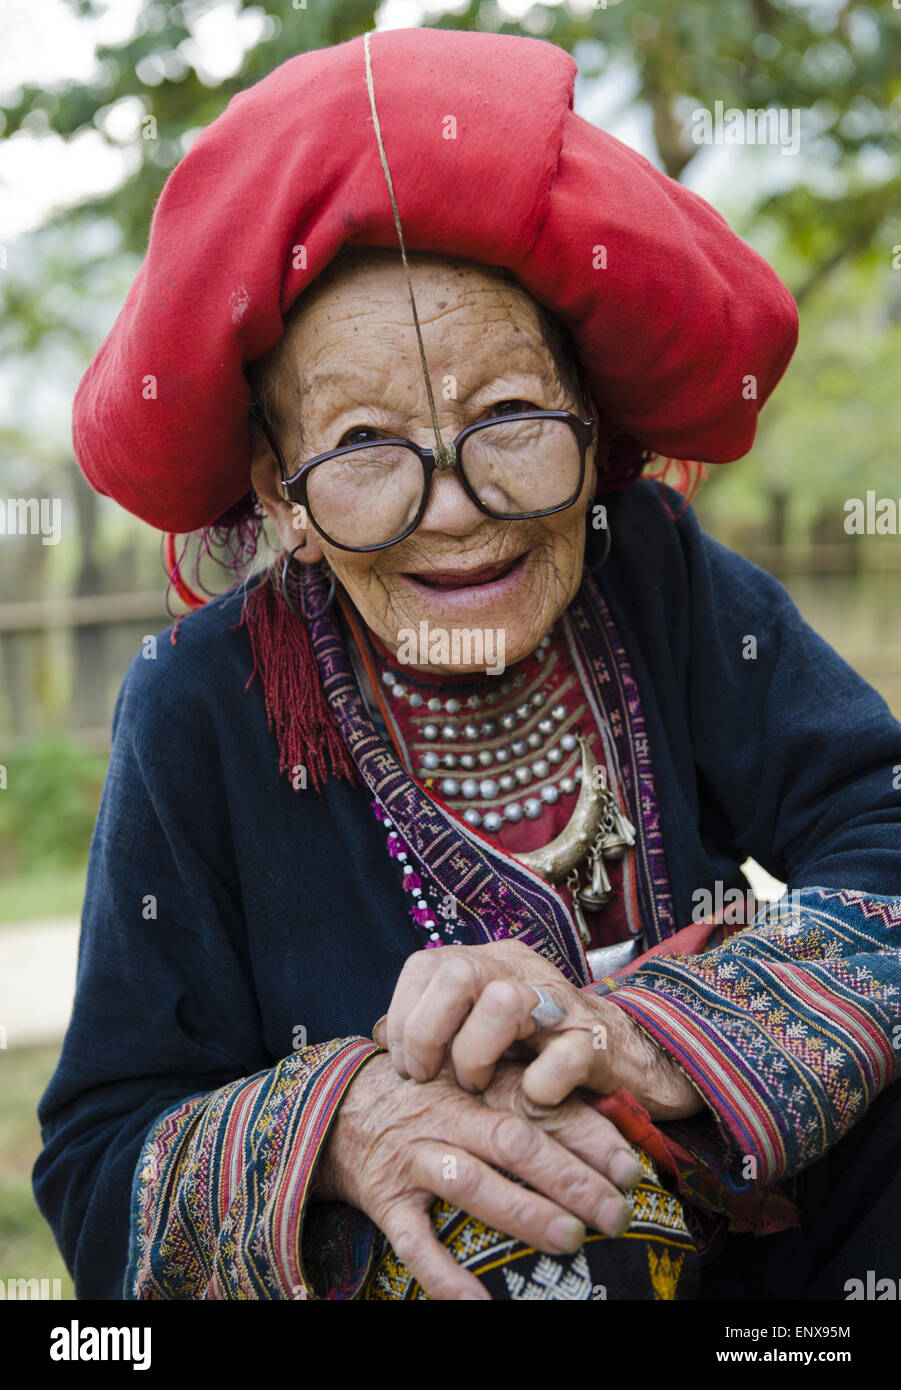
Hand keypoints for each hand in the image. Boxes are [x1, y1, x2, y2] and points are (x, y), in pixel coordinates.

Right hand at [314, 1051, 644, 1300]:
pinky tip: (481, 1304)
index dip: (588, 1135)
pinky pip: (415, 1243)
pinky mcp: (385, 1200)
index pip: (539, 1105)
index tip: (630, 1166)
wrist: (336, 1105)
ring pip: (472, 1184)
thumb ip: (519, 1089)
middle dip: (571, 1179)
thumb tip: (602, 1117)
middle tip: (616, 1213)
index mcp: (473, 1084)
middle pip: (514, 1142)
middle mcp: (446, 1116)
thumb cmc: (422, 1093)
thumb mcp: (468, 1075)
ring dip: (523, 1213)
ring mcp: (414, 1159)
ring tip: (570, 1240)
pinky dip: (447, 1276)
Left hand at [374, 940, 703, 1120]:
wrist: (641, 1062)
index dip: (403, 1016)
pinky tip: (533, 1099)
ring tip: (481, 1086)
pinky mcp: (602, 1045)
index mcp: (493, 962)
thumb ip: (444, 1024)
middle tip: (435, 1076)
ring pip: (504, 1002)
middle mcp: (526, 971)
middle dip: (430, 1032)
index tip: (407, 1064)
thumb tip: (380, 1037)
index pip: (426, 963)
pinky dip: (539, 1086)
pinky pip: (563, 1058)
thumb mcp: (490, 1029)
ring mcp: (566, 1004)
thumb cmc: (550, 1052)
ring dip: (478, 1055)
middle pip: (457, 971)